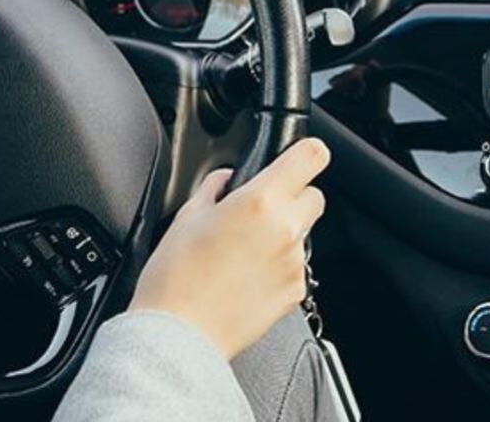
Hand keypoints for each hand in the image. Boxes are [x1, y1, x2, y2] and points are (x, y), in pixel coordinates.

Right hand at [129, 138, 329, 359]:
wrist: (179, 335)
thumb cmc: (176, 278)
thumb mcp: (187, 216)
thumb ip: (214, 187)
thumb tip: (226, 179)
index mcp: (260, 200)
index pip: (312, 156)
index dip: (305, 153)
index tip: (295, 158)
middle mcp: (285, 229)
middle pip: (314, 195)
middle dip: (293, 196)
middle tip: (260, 210)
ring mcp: (293, 263)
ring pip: (303, 232)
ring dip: (284, 233)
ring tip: (243, 250)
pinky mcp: (295, 292)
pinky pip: (296, 266)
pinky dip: (279, 265)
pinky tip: (247, 274)